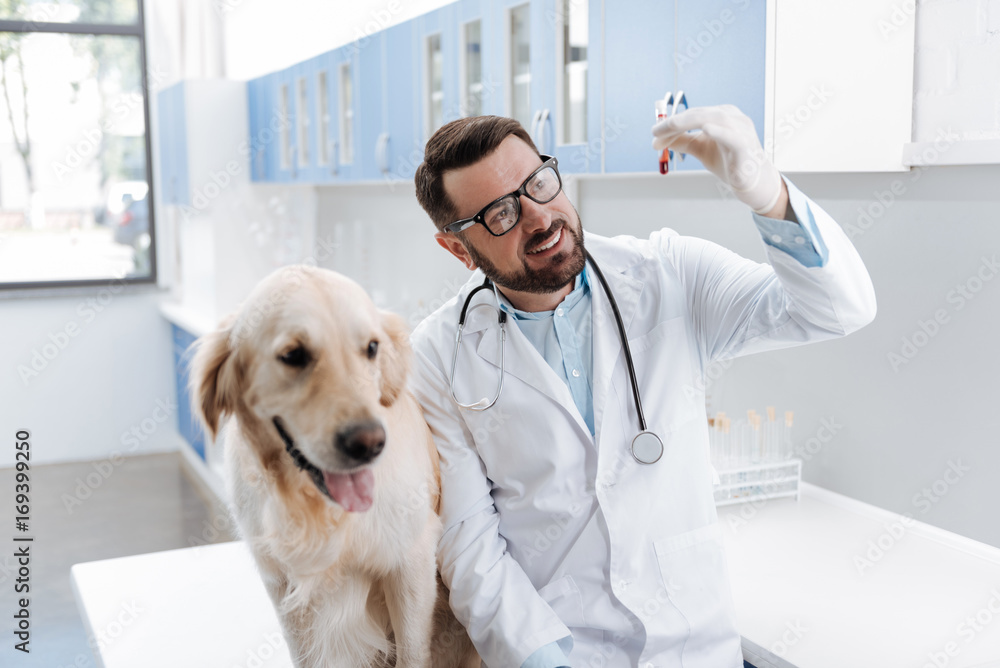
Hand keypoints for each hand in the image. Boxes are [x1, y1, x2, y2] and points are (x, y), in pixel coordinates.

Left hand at [652, 104, 781, 214]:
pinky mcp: (745, 146)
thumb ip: (684, 142)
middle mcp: (732, 117)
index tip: (654, 135)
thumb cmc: (729, 162)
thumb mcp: (700, 149)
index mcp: (721, 114)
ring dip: (687, 124)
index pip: (692, 114)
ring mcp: (740, 129)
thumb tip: (661, 140)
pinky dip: (719, 131)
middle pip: (699, 114)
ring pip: (712, 119)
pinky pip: (732, 136)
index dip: (671, 123)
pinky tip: (706, 129)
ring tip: (670, 128)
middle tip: (655, 134)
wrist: (752, 182)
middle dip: (674, 123)